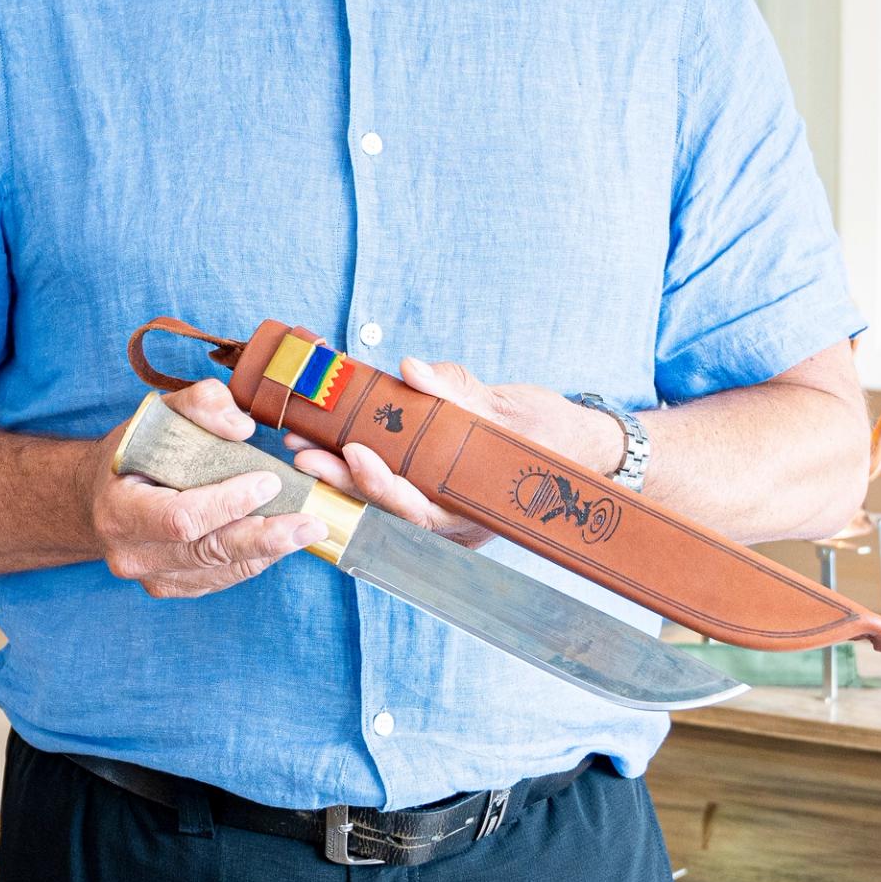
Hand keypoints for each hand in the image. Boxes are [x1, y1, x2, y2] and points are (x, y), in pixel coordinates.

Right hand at [89, 377, 324, 597]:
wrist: (98, 496)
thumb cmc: (132, 452)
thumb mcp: (156, 415)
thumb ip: (199, 405)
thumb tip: (243, 427)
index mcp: (119, 509)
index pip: (181, 517)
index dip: (227, 504)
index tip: (268, 481)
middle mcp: (131, 553)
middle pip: (207, 552)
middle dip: (264, 536)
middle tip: (310, 522)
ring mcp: (151, 577)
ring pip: (220, 569)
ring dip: (268, 550)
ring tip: (307, 530)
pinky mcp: (172, 587)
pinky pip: (221, 578)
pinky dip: (254, 559)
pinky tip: (281, 541)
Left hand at [287, 357, 628, 543]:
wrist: (577, 445)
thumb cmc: (554, 435)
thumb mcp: (514, 410)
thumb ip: (458, 391)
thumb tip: (411, 367)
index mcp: (474, 510)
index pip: (418, 508)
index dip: (382, 484)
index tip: (356, 453)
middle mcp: (452, 514)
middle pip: (387, 504)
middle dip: (343, 478)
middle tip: (305, 450)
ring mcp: (441, 500)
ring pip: (382, 493)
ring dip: (340, 470)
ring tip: (302, 441)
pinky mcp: (433, 479)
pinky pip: (392, 474)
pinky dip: (361, 457)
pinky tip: (330, 436)